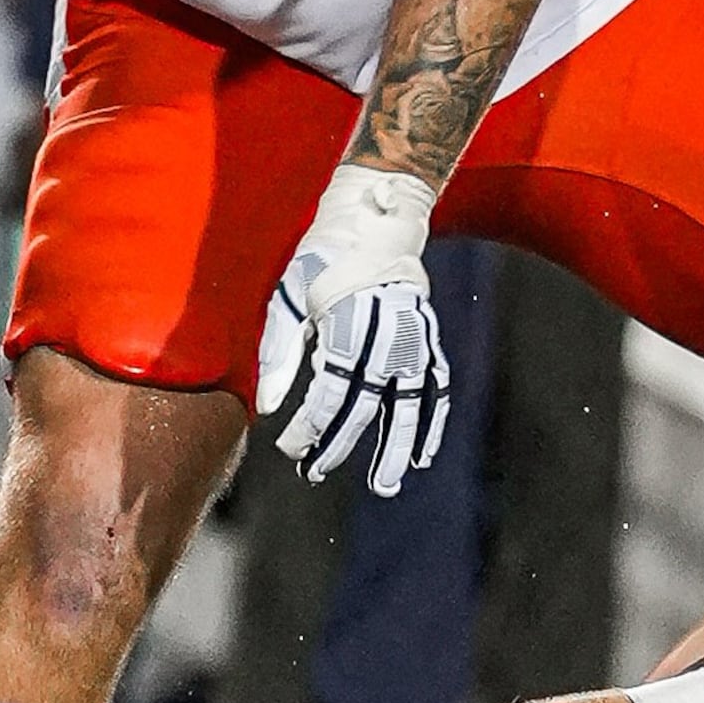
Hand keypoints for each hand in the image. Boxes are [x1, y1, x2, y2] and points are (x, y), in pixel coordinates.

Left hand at [253, 164, 446, 496]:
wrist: (375, 219)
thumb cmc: (322, 258)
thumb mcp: (288, 295)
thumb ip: (278, 352)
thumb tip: (268, 406)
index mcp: (347, 322)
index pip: (330, 391)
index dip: (311, 425)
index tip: (291, 447)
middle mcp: (386, 333)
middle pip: (366, 404)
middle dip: (341, 444)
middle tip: (317, 472)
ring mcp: (413, 337)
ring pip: (407, 402)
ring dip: (395, 445)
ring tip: (384, 483)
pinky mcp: (427, 338)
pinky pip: (435, 387)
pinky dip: (431, 422)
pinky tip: (421, 453)